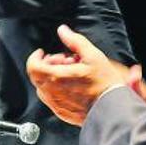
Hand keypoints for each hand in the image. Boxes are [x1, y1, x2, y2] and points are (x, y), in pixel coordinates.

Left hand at [27, 25, 145, 125]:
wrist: (113, 108)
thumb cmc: (105, 85)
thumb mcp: (92, 55)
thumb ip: (74, 41)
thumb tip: (63, 31)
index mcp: (57, 77)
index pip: (32, 66)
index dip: (35, 57)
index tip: (42, 53)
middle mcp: (53, 93)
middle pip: (37, 76)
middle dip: (48, 65)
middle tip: (63, 61)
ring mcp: (57, 105)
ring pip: (44, 88)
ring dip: (52, 77)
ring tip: (70, 73)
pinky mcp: (62, 113)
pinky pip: (52, 99)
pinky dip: (57, 89)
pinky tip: (73, 85)